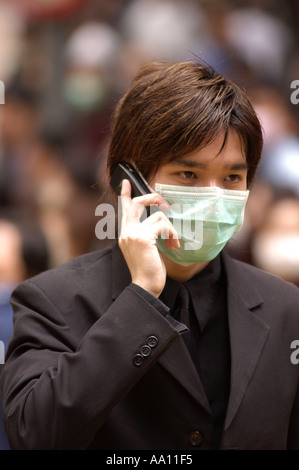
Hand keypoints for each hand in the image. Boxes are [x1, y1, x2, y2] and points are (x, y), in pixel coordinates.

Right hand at [119, 179, 179, 297]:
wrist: (145, 286)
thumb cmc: (147, 270)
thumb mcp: (145, 249)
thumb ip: (146, 234)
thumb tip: (159, 221)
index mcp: (125, 234)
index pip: (123, 209)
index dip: (125, 194)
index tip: (126, 181)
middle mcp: (126, 232)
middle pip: (137, 203)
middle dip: (152, 198)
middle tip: (164, 202)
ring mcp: (133, 234)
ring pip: (157, 216)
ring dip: (170, 228)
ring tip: (173, 241)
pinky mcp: (143, 238)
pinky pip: (163, 225)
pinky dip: (172, 234)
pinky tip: (173, 245)